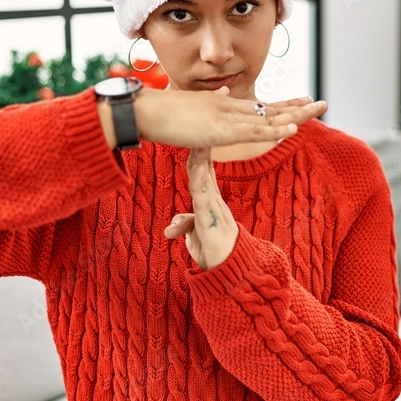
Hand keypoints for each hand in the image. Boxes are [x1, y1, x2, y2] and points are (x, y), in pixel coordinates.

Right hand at [133, 87, 326, 148]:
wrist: (143, 112)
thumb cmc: (162, 113)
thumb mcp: (192, 109)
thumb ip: (211, 103)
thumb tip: (225, 92)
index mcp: (224, 104)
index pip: (261, 105)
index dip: (284, 105)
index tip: (304, 101)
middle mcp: (229, 106)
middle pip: (270, 109)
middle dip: (298, 108)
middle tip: (323, 103)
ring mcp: (225, 117)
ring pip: (267, 118)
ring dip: (295, 115)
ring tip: (318, 110)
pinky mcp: (219, 130)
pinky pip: (253, 132)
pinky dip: (274, 131)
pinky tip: (293, 129)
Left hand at [164, 146, 237, 269]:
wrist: (230, 271)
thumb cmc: (214, 252)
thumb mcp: (195, 236)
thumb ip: (185, 226)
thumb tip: (171, 227)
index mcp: (211, 203)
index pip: (205, 174)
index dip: (200, 156)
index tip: (196, 138)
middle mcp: (214, 202)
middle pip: (206, 171)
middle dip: (202, 151)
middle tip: (200, 129)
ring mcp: (213, 209)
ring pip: (204, 180)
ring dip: (200, 161)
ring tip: (197, 143)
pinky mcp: (210, 220)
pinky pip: (203, 196)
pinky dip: (199, 181)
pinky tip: (196, 168)